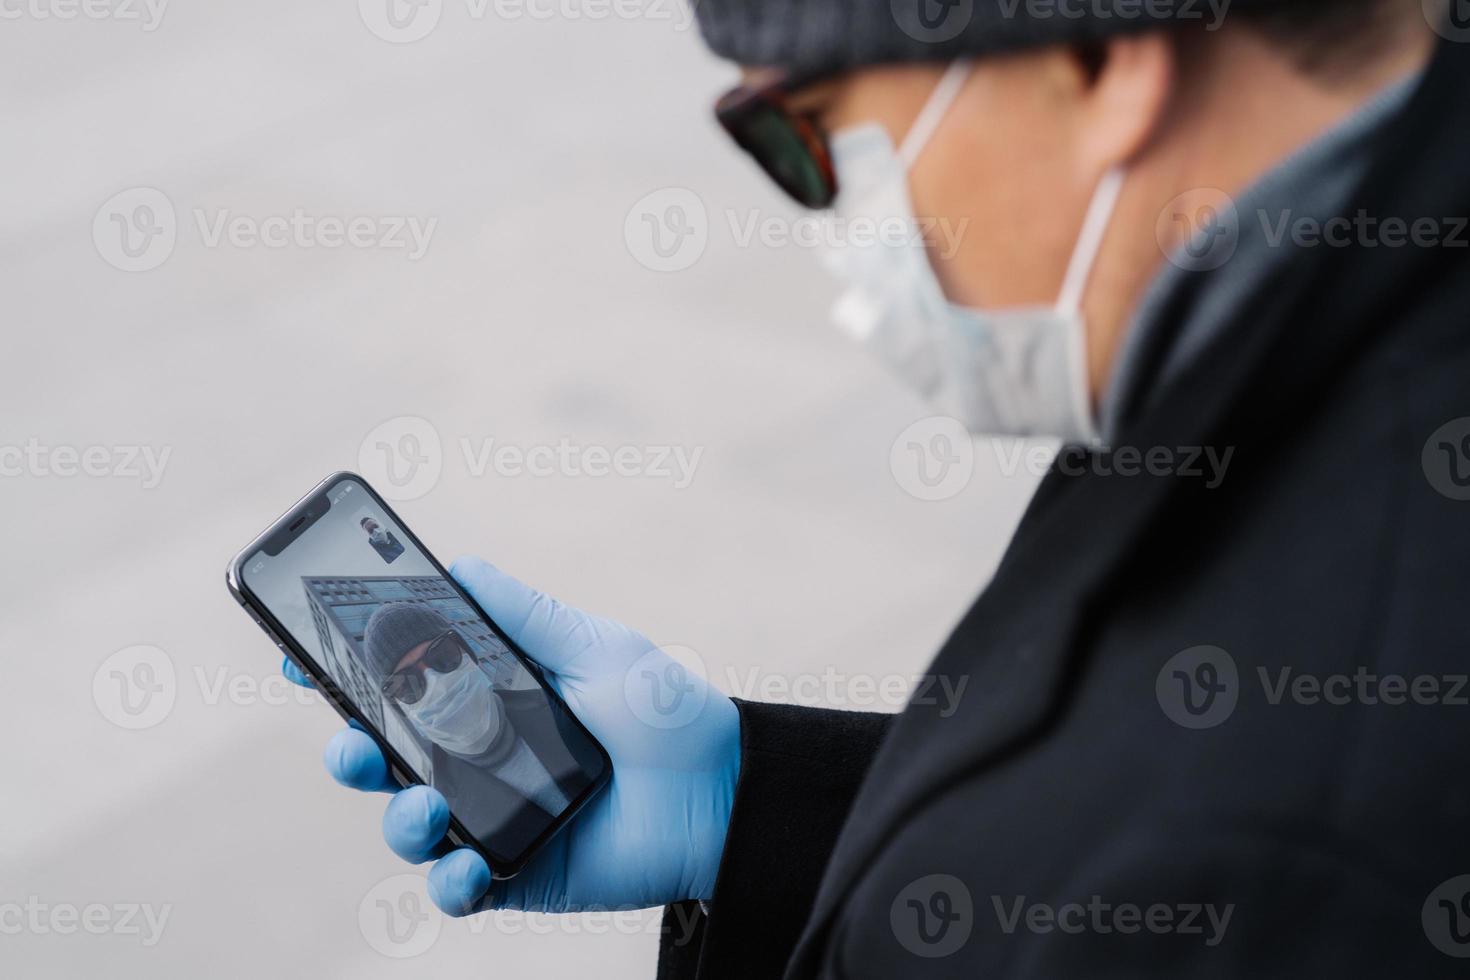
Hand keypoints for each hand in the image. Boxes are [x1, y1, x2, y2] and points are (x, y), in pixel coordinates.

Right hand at [284, 556, 740, 916]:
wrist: (726, 789)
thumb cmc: (663, 709)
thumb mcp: (594, 647)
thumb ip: (525, 614)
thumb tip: (461, 562)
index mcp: (488, 699)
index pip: (398, 687)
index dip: (343, 673)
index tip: (299, 652)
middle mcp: (478, 758)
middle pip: (384, 758)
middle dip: (348, 749)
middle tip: (350, 740)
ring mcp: (493, 818)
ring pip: (408, 825)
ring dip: (396, 817)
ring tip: (422, 804)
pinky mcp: (517, 872)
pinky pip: (458, 888)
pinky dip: (448, 883)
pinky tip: (464, 866)